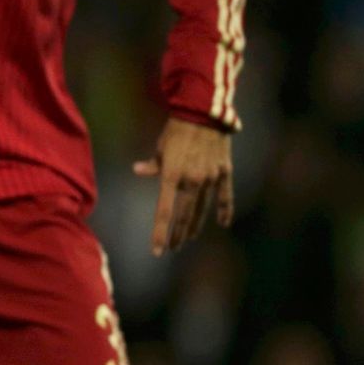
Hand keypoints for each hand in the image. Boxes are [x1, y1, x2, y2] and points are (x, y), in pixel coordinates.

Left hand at [133, 117, 233, 255]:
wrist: (204, 113)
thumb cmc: (177, 130)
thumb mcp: (161, 148)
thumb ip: (152, 165)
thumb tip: (137, 171)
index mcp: (172, 176)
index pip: (164, 212)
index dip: (160, 233)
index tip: (157, 251)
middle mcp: (192, 181)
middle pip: (184, 216)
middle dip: (177, 234)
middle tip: (172, 247)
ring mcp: (210, 178)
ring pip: (202, 210)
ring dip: (194, 226)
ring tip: (188, 238)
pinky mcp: (225, 172)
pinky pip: (226, 196)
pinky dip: (225, 210)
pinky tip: (223, 223)